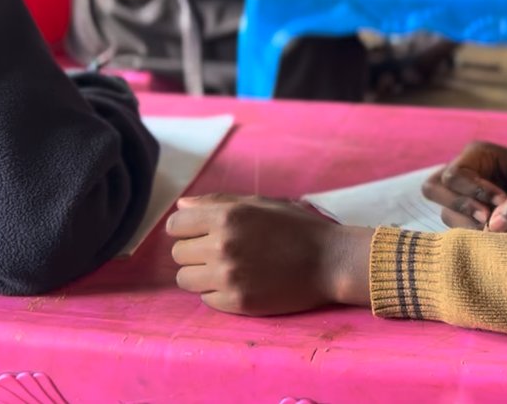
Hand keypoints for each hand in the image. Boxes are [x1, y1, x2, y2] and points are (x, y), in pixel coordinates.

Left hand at [166, 194, 372, 314]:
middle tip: (221, 251)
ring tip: (227, 269)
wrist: (331, 262)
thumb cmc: (297, 228)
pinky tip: (241, 283)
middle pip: (178, 253)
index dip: (186, 227)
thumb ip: (217, 202)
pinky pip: (206, 299)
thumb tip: (181, 206)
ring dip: (201, 274)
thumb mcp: (260, 203)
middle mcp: (222, 246)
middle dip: (195, 251)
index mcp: (227, 216)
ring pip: (185, 279)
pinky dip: (218, 292)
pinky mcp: (237, 303)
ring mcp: (228, 277)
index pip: (175, 224)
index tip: (200, 232)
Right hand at [422, 142, 506, 231]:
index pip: (455, 174)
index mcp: (476, 154)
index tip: (500, 201)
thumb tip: (495, 225)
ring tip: (494, 227)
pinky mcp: (466, 213)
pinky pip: (455, 225)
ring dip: (466, 222)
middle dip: (460, 206)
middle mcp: (462, 171)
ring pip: (444, 210)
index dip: (473, 191)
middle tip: (487, 218)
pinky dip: (469, 232)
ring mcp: (461, 193)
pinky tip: (491, 233)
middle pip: (434, 189)